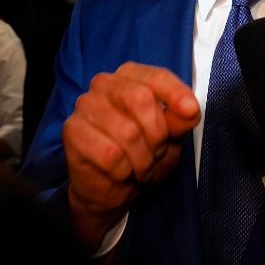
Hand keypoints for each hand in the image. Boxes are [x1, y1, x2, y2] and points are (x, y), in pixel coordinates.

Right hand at [61, 62, 199, 248]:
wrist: (110, 187)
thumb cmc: (141, 153)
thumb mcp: (170, 136)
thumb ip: (181, 120)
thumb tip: (190, 109)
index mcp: (131, 77)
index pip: (157, 77)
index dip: (176, 94)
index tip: (191, 111)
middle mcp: (105, 85)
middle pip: (141, 99)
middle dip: (158, 133)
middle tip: (157, 151)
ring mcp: (85, 106)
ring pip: (128, 132)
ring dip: (142, 158)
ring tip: (140, 165)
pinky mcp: (72, 131)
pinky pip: (110, 154)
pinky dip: (124, 170)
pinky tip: (121, 171)